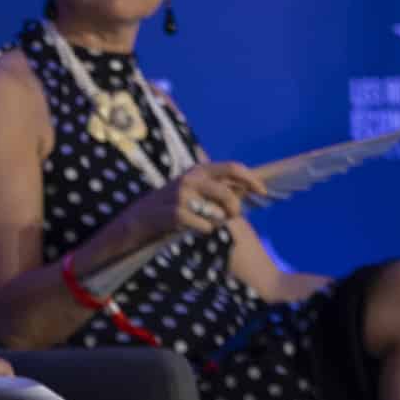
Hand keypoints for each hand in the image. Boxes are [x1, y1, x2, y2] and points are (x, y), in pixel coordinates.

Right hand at [122, 161, 269, 240]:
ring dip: (219, 221)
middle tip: (233, 217)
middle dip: (235, 208)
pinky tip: (197, 231)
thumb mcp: (194, 192)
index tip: (263, 192)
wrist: (136, 220)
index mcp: (198, 171)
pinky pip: (204, 225)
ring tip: (211, 224)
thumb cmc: (170, 207)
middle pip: (228, 192)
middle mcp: (190, 179)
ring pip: (216, 211)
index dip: (252, 179)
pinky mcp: (173, 213)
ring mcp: (180, 195)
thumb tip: (247, 189)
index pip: (233, 168)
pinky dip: (206, 231)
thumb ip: (218, 189)